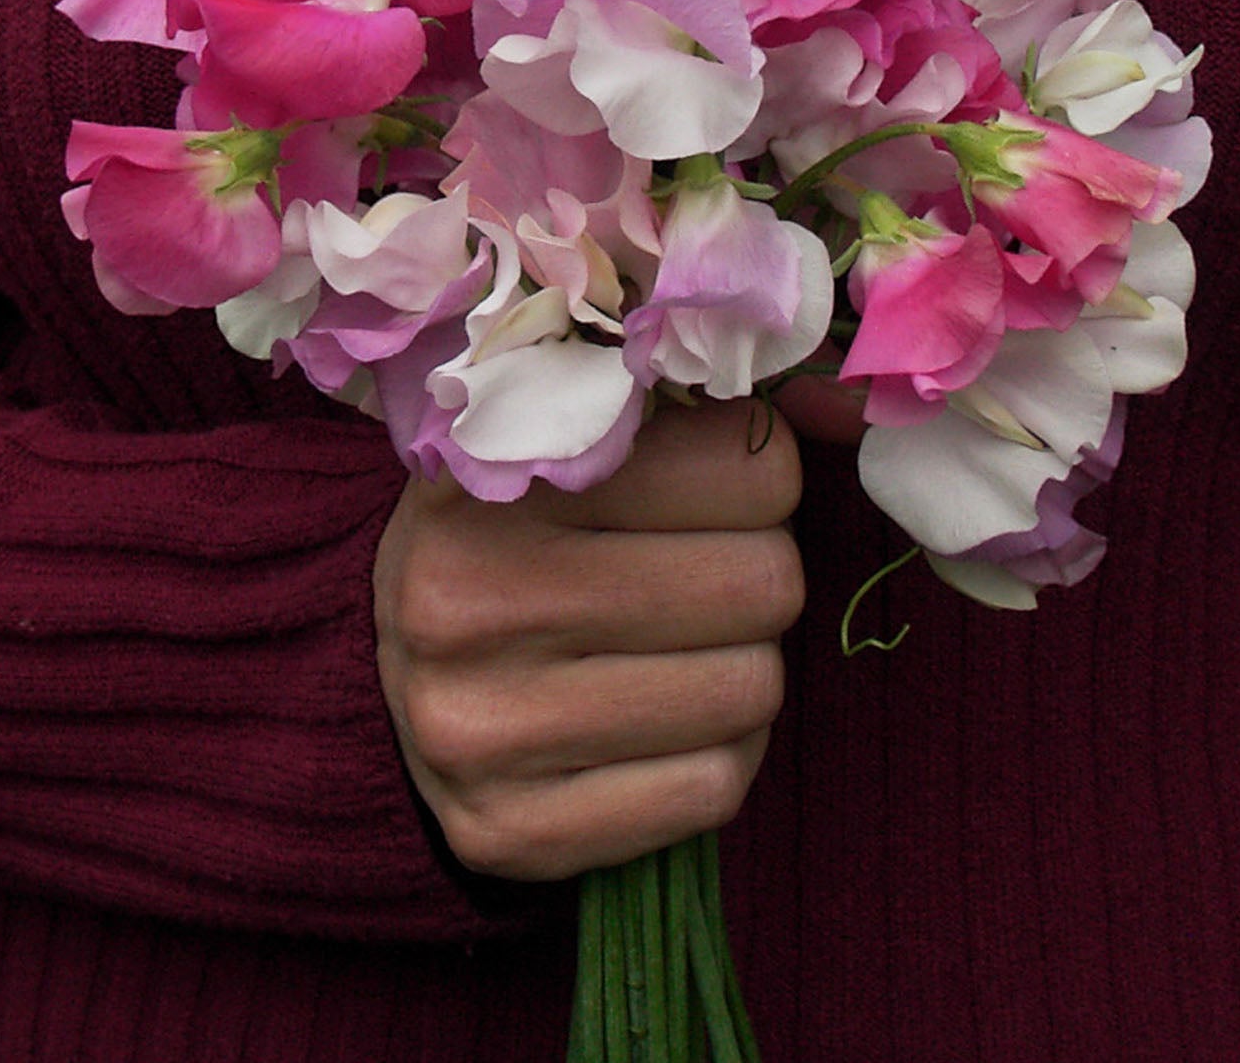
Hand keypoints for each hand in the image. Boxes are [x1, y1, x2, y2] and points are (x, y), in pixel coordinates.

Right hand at [373, 399, 803, 880]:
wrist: (393, 672)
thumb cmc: (521, 532)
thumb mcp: (576, 440)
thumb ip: (700, 407)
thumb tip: (846, 409)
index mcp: (494, 475)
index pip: (747, 465)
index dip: (758, 476)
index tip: (720, 487)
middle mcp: (469, 601)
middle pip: (763, 581)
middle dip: (760, 572)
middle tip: (710, 571)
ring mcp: (484, 728)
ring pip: (751, 689)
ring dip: (744, 664)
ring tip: (684, 645)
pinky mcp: (512, 831)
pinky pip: (714, 788)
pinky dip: (718, 750)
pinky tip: (664, 719)